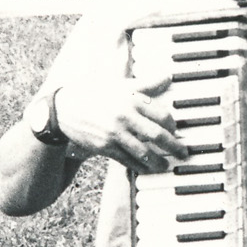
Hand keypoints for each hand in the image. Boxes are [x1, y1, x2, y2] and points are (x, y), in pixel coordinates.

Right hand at [47, 63, 189, 174]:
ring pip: (143, 152)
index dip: (173, 125)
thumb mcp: (120, 84)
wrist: (63, 108)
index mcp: (131, 99)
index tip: (176, 130)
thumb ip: (146, 84)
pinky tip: (146, 169)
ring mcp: (114, 133)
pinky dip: (139, 167)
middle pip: (156, 135)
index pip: (161, 114)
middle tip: (183, 153)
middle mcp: (124, 116)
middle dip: (173, 146)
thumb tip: (168, 76)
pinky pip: (126, 160)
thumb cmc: (95, 93)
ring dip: (158, 161)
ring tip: (166, 166)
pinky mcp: (104, 147)